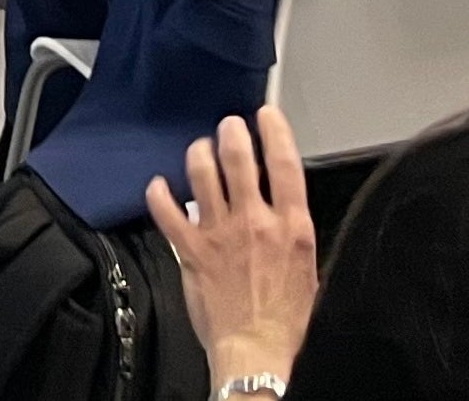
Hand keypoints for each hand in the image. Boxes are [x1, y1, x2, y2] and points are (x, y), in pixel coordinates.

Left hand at [143, 108, 317, 391]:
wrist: (257, 352)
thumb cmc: (286, 321)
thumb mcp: (309, 271)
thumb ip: (294, 235)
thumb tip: (286, 213)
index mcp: (292, 228)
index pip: (286, 166)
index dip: (275, 132)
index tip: (266, 115)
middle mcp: (255, 223)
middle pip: (238, 158)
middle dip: (230, 132)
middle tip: (228, 126)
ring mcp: (220, 233)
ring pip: (201, 173)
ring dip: (198, 153)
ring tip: (199, 148)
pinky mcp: (191, 249)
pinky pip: (167, 209)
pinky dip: (159, 192)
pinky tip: (158, 185)